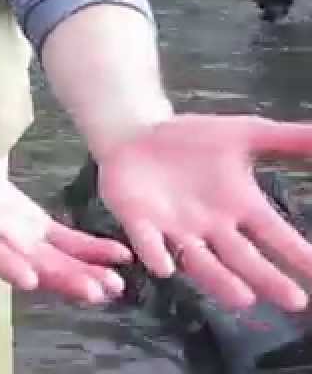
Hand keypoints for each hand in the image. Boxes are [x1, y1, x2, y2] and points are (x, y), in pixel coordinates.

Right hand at [0, 130, 131, 303]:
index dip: (3, 261)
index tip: (28, 279)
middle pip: (26, 263)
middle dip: (60, 279)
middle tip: (95, 292)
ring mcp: (10, 231)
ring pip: (50, 259)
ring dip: (83, 272)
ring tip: (116, 286)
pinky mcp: (27, 222)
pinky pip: (63, 240)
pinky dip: (90, 248)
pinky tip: (120, 256)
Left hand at [96, 114, 311, 312]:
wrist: (136, 131)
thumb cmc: (191, 138)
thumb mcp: (242, 133)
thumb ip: (285, 139)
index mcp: (240, 207)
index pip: (275, 235)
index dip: (298, 253)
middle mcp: (211, 226)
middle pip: (243, 258)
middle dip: (267, 278)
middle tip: (294, 300)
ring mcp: (175, 228)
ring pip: (200, 261)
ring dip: (219, 280)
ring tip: (243, 298)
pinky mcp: (139, 221)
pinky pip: (148, 242)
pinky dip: (155, 253)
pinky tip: (165, 267)